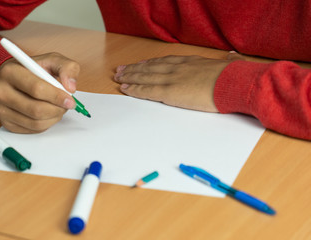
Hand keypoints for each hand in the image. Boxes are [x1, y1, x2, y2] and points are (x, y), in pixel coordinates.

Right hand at [0, 52, 79, 132]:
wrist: (12, 78)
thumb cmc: (32, 69)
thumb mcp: (52, 60)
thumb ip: (67, 68)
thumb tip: (71, 87)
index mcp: (10, 72)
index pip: (37, 89)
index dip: (57, 96)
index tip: (70, 100)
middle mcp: (1, 92)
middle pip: (36, 109)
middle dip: (58, 109)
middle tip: (67, 105)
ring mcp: (1, 110)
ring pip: (36, 122)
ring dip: (55, 117)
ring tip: (58, 107)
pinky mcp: (7, 123)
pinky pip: (34, 129)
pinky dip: (47, 123)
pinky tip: (49, 113)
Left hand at [113, 52, 243, 111]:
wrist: (233, 83)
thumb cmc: (234, 77)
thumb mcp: (231, 65)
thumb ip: (228, 61)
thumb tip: (232, 56)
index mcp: (190, 62)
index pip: (165, 62)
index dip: (150, 63)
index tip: (141, 64)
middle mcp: (177, 67)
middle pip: (150, 67)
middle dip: (134, 69)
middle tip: (122, 70)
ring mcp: (171, 78)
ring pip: (144, 77)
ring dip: (130, 77)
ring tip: (118, 77)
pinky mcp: (169, 92)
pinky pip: (147, 91)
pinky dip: (135, 89)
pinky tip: (126, 89)